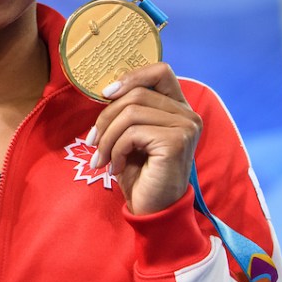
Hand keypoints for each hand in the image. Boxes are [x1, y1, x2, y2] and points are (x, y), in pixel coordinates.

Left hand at [86, 64, 200, 214]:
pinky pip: (133, 133)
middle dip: (106, 117)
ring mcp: (186, 127)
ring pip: (131, 113)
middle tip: (93, 141)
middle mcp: (188, 114)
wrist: (153, 211)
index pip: (160, 71)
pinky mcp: (177, 141)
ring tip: (102, 158)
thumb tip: (106, 90)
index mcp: (179, 107)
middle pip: (137, 94)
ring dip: (108, 137)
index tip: (106, 95)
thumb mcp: (130, 135)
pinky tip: (117, 167)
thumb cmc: (140, 173)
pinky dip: (116, 150)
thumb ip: (128, 109)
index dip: (131, 77)